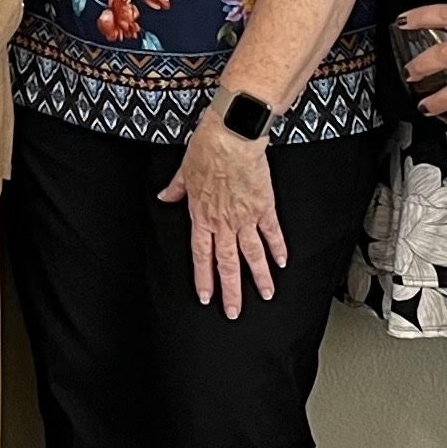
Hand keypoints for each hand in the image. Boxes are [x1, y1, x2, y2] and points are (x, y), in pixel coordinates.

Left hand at [157, 114, 285, 319]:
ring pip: (252, 255)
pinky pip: (272, 233)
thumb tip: (165, 196)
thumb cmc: (208, 148)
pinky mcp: (264, 206)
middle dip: (231, 291)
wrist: (232, 135)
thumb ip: (176, 188)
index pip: (201, 256)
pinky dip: (278, 248)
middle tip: (234, 312)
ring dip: (259, 277)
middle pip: (227, 264)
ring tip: (265, 294)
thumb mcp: (184, 170)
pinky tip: (282, 262)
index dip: (204, 278)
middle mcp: (223, 222)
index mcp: (201, 215)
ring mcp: (245, 217)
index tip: (206, 296)